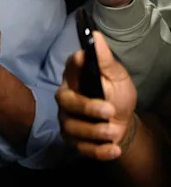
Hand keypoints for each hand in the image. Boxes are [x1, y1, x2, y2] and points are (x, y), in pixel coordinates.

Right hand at [55, 31, 137, 160]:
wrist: (121, 124)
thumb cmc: (116, 95)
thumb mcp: (117, 77)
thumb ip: (105, 61)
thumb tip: (95, 35)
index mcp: (75, 79)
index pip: (70, 69)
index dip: (73, 66)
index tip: (81, 59)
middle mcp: (66, 99)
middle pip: (66, 101)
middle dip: (87, 107)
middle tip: (109, 111)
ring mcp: (67, 120)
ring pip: (73, 127)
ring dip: (95, 131)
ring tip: (114, 131)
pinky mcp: (73, 141)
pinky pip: (81, 147)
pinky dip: (98, 151)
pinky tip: (114, 149)